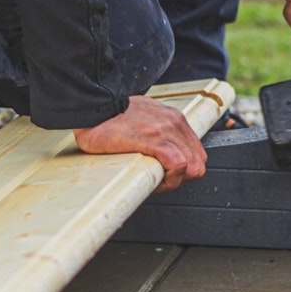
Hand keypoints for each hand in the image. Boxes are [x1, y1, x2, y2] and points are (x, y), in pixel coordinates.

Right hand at [73, 95, 206, 191]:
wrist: (92, 110)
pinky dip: (170, 179)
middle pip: (198, 162)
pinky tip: (154, 180)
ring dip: (175, 180)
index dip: (184, 170)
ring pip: (193, 167)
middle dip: (182, 178)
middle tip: (161, 180)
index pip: (195, 152)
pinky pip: (179, 165)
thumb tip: (158, 155)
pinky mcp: (155, 140)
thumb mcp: (141, 119)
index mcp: (173, 118)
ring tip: (156, 181)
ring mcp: (166, 130)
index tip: (166, 174)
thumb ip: (154, 133)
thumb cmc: (109, 118)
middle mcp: (174, 122)